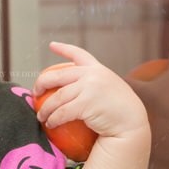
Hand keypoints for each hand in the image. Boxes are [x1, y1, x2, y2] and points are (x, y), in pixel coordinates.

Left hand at [33, 41, 147, 139]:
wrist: (132, 124)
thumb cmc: (121, 112)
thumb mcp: (111, 90)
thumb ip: (95, 86)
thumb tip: (74, 91)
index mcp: (98, 69)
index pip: (79, 54)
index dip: (63, 49)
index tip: (52, 45)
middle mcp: (92, 74)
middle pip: (57, 75)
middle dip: (42, 83)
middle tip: (36, 93)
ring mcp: (89, 87)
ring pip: (57, 97)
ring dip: (45, 108)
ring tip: (41, 116)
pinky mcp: (86, 103)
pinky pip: (62, 112)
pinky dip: (53, 119)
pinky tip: (50, 124)